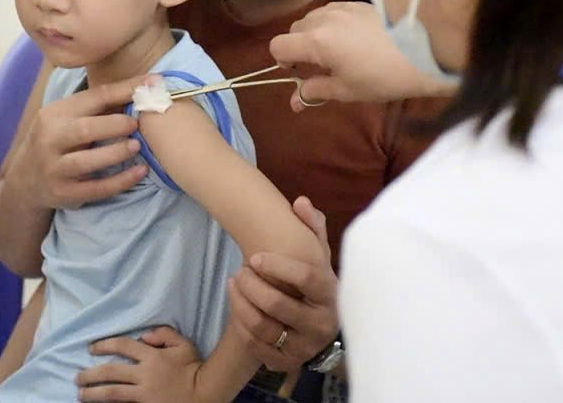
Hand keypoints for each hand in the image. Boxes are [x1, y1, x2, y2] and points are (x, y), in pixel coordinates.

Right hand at [10, 74, 151, 209]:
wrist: (25, 180)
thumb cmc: (57, 140)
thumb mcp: (66, 118)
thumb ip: (98, 106)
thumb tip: (147, 86)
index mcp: (54, 114)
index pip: (93, 97)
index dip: (125, 89)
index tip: (154, 84)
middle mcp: (49, 140)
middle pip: (84, 130)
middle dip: (115, 125)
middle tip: (138, 123)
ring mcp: (55, 169)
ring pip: (86, 162)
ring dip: (115, 153)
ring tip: (137, 146)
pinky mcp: (63, 193)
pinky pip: (95, 189)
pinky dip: (120, 181)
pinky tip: (139, 172)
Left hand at [77, 327, 201, 402]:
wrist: (206, 393)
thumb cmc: (194, 367)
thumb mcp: (183, 344)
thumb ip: (164, 334)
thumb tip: (143, 336)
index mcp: (152, 356)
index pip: (123, 346)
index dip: (104, 345)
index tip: (91, 348)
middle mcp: (144, 374)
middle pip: (111, 372)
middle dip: (91, 374)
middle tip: (77, 377)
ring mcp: (144, 394)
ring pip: (112, 392)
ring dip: (93, 393)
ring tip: (80, 393)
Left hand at [229, 197, 338, 371]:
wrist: (323, 325)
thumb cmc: (316, 284)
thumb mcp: (320, 255)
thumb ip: (312, 226)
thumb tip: (300, 202)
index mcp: (330, 294)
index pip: (306, 278)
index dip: (277, 266)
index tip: (254, 256)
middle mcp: (321, 324)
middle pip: (278, 305)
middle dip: (252, 285)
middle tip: (240, 270)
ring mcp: (304, 346)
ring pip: (263, 327)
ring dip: (240, 303)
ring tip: (233, 283)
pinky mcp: (286, 361)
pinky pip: (255, 345)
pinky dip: (240, 324)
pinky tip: (236, 305)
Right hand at [270, 1, 452, 110]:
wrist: (424, 52)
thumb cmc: (382, 77)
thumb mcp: (346, 91)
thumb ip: (315, 91)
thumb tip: (293, 103)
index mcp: (316, 42)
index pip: (278, 45)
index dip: (282, 61)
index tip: (298, 72)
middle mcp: (323, 19)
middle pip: (294, 30)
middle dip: (300, 47)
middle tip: (320, 66)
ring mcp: (342, 7)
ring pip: (314, 18)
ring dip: (315, 33)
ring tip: (338, 51)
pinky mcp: (360, 3)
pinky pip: (334, 11)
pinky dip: (333, 23)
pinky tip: (354, 38)